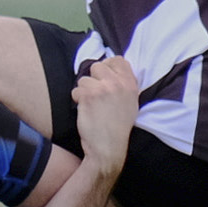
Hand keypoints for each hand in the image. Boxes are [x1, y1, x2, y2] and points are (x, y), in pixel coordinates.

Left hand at [70, 56, 138, 176]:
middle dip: (93, 78)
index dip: (108, 65)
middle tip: (96, 94)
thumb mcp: (130, 102)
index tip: (104, 77)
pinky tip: (86, 111)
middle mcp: (118, 83)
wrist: (109, 147)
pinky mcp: (88, 95)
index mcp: (131, 84)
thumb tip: (112, 68)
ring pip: (84, 79)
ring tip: (92, 105)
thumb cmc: (118, 127)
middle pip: (98, 65)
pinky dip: (78, 100)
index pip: (118, 60)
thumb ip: (123, 84)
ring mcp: (102, 88)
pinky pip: (76, 90)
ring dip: (84, 91)